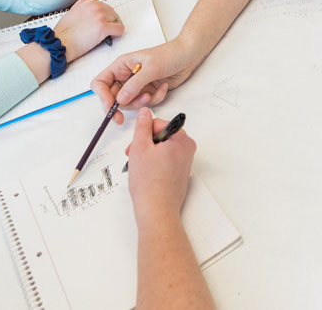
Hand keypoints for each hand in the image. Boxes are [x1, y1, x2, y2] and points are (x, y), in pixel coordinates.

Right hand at [53, 0, 125, 62]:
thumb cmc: (63, 32)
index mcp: (88, 2)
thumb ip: (80, 4)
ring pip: (117, 21)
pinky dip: (117, 34)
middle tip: (105, 32)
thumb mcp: (71, 12)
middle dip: (111, 23)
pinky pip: (120, 29)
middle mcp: (96, 7)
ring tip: (106, 36)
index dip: (105, 18)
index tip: (102, 24)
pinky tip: (111, 38)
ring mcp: (100, 16)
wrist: (58, 43)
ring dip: (114, 29)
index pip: (106, 7)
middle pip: (113, 14)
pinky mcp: (103, 28)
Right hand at [90, 38, 195, 123]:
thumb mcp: (151, 68)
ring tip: (151, 93)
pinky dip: (155, 99)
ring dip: (141, 103)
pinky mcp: (149, 91)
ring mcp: (138, 85)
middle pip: (113, 97)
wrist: (188, 55)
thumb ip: (134, 84)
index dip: (102, 96)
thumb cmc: (170, 54)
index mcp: (121, 66)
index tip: (111, 106)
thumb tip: (119, 100)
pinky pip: (146, 103)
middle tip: (122, 118)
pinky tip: (163, 87)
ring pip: (130, 103)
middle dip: (122, 106)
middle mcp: (127, 76)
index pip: (101, 83)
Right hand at [126, 108, 195, 227]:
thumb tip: (145, 112)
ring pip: (162, 148)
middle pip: (161, 135)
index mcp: (181, 138)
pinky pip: (166, 160)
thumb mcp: (140, 147)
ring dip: (148, 154)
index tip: (134, 146)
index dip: (143, 133)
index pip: (158, 123)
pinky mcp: (182, 172)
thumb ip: (142, 126)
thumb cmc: (149, 182)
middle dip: (145, 144)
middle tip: (133, 156)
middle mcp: (188, 147)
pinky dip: (155, 163)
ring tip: (138, 167)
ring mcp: (186, 161)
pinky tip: (146, 174)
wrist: (157, 210)